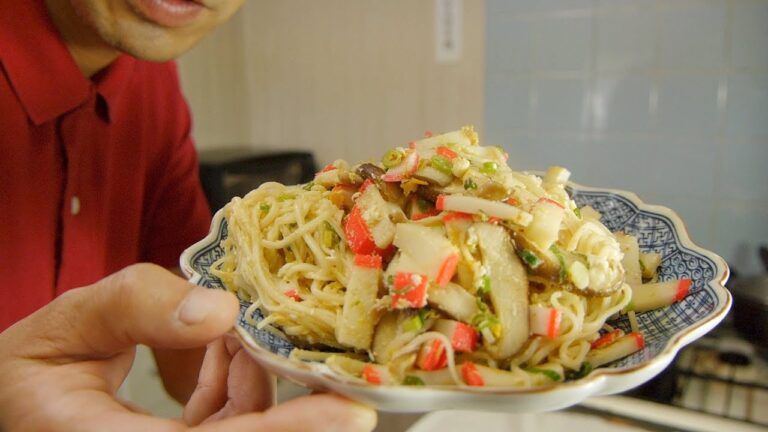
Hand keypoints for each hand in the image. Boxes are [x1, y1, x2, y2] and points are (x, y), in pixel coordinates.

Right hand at [0, 263, 376, 431]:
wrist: (11, 400)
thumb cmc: (25, 370)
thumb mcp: (66, 324)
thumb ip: (133, 306)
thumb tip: (219, 307)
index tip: (348, 413)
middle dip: (291, 406)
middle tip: (329, 366)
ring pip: (238, 429)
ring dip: (254, 380)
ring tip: (240, 331)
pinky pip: (223, 424)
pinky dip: (233, 385)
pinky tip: (222, 348)